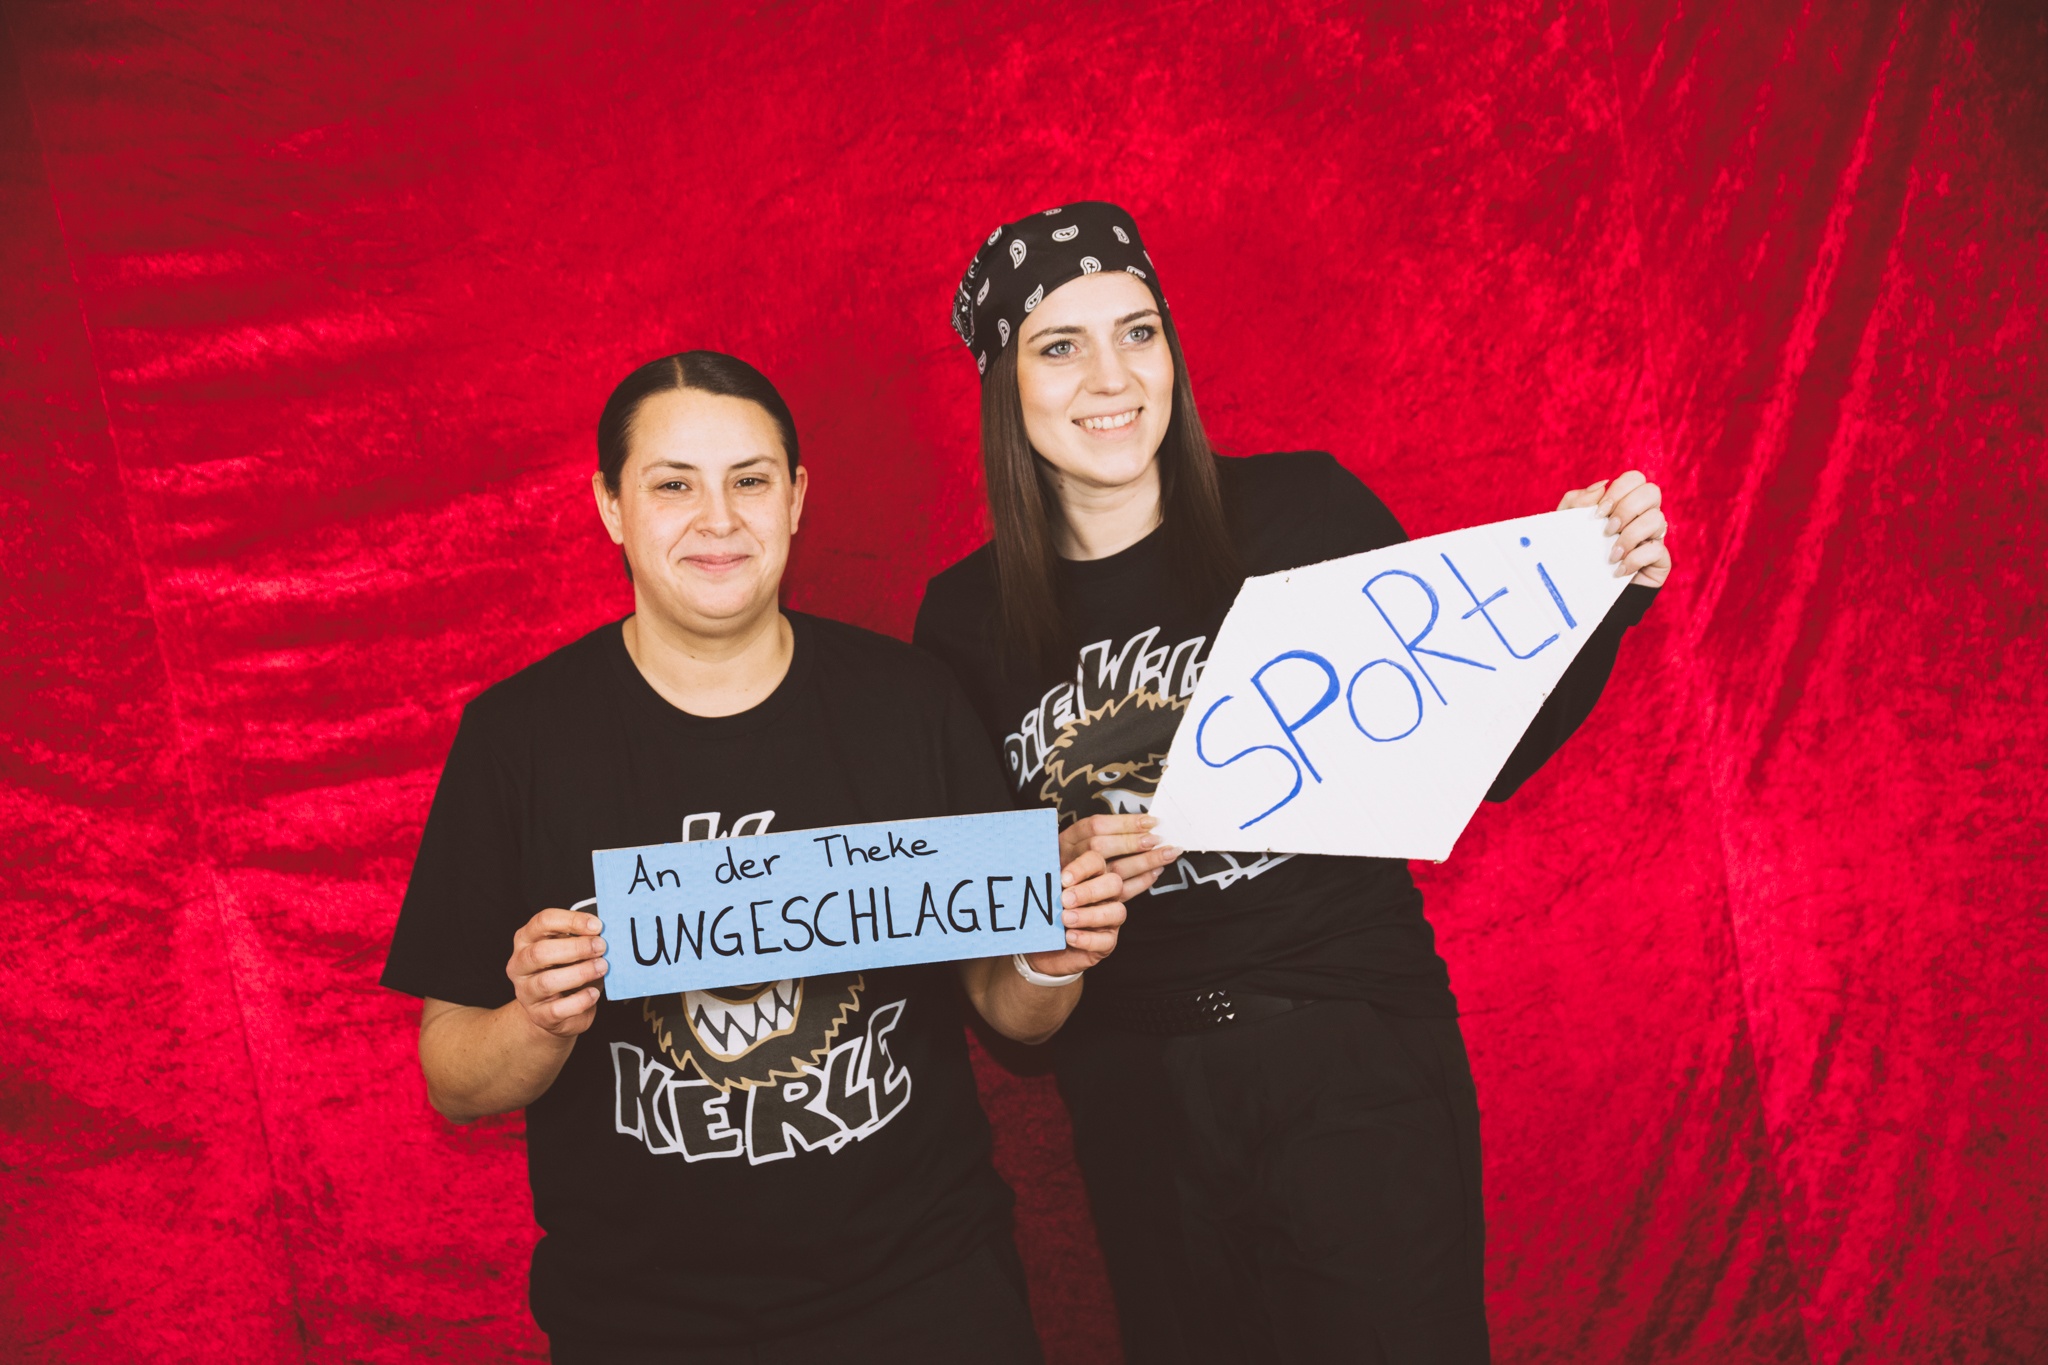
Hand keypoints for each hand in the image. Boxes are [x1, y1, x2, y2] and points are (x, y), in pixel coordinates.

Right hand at [506, 907, 607, 1039]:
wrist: (555, 1011)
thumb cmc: (564, 971)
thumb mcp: (569, 948)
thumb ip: (580, 937)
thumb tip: (603, 931)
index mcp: (526, 939)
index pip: (542, 921)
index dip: (571, 921)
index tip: (597, 926)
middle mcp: (519, 964)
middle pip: (540, 952)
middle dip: (576, 948)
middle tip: (602, 947)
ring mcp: (525, 991)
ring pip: (547, 982)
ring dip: (580, 973)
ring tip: (602, 967)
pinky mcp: (538, 1015)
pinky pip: (558, 1009)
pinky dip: (580, 1000)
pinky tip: (594, 993)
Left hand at [1020, 846, 1126, 979]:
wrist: (1042, 949)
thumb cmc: (1045, 914)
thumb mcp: (1043, 896)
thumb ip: (1044, 881)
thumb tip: (1033, 867)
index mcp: (1091, 875)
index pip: (1096, 862)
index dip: (1082, 868)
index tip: (1063, 879)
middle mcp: (1106, 894)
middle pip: (1113, 884)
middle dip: (1088, 891)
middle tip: (1064, 900)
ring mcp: (1110, 918)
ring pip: (1117, 912)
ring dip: (1089, 915)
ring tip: (1065, 920)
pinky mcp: (1107, 941)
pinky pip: (1107, 940)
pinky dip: (1088, 939)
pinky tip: (1069, 938)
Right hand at [1059, 813, 1181, 900]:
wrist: (1053, 903)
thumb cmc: (1068, 866)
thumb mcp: (1075, 845)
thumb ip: (1101, 835)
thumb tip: (1144, 823)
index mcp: (1066, 841)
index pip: (1095, 826)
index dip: (1124, 823)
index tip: (1150, 821)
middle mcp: (1070, 860)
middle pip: (1101, 846)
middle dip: (1132, 842)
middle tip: (1158, 839)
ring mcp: (1080, 883)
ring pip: (1113, 870)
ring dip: (1144, 861)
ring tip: (1167, 854)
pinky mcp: (1092, 904)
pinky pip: (1120, 893)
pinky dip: (1141, 882)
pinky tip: (1156, 872)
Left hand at [1559, 470, 1670, 586]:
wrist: (1584, 591)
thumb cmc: (1578, 551)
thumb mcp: (1566, 525)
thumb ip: (1576, 501)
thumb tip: (1601, 486)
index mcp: (1626, 502)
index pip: (1635, 479)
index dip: (1619, 490)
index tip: (1599, 512)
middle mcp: (1644, 515)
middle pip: (1652, 492)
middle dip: (1627, 509)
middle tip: (1607, 530)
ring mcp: (1655, 536)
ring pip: (1658, 519)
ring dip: (1630, 535)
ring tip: (1612, 553)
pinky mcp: (1660, 560)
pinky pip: (1658, 550)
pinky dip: (1635, 559)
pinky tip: (1618, 569)